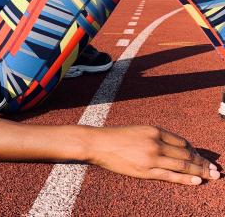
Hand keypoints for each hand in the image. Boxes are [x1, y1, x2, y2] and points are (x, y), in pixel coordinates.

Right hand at [88, 126, 219, 184]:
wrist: (97, 143)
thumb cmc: (115, 137)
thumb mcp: (138, 130)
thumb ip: (155, 137)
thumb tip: (174, 148)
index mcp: (154, 130)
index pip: (182, 142)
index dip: (195, 151)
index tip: (201, 157)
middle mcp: (156, 143)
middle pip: (186, 153)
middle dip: (202, 162)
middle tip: (214, 169)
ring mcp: (151, 157)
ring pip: (182, 165)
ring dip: (199, 171)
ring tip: (211, 176)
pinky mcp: (145, 170)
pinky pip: (170, 176)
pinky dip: (185, 179)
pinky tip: (196, 181)